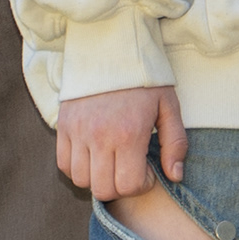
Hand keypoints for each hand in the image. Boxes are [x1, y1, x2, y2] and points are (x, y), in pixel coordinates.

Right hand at [57, 85, 182, 200]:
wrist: (110, 50)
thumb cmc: (144, 80)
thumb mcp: (169, 107)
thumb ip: (175, 143)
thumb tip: (175, 176)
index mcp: (128, 134)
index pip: (128, 185)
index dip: (141, 186)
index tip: (148, 172)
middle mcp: (99, 137)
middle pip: (103, 189)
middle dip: (121, 187)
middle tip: (131, 171)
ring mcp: (77, 133)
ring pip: (81, 180)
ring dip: (98, 179)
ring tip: (113, 164)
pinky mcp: (62, 127)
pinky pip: (63, 164)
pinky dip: (78, 169)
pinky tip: (95, 158)